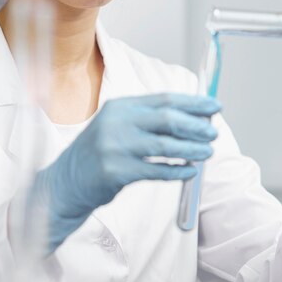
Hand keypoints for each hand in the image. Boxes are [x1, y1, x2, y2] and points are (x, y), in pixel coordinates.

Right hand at [31, 93, 220, 251]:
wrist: (66, 181)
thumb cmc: (99, 153)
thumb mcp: (117, 126)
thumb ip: (147, 120)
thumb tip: (191, 119)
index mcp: (119, 106)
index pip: (163, 100)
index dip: (192, 103)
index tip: (214, 106)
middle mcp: (116, 122)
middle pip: (166, 119)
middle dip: (195, 125)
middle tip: (213, 132)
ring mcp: (115, 147)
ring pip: (164, 146)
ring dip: (191, 150)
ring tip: (208, 153)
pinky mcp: (116, 171)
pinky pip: (156, 171)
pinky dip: (177, 171)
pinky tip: (190, 171)